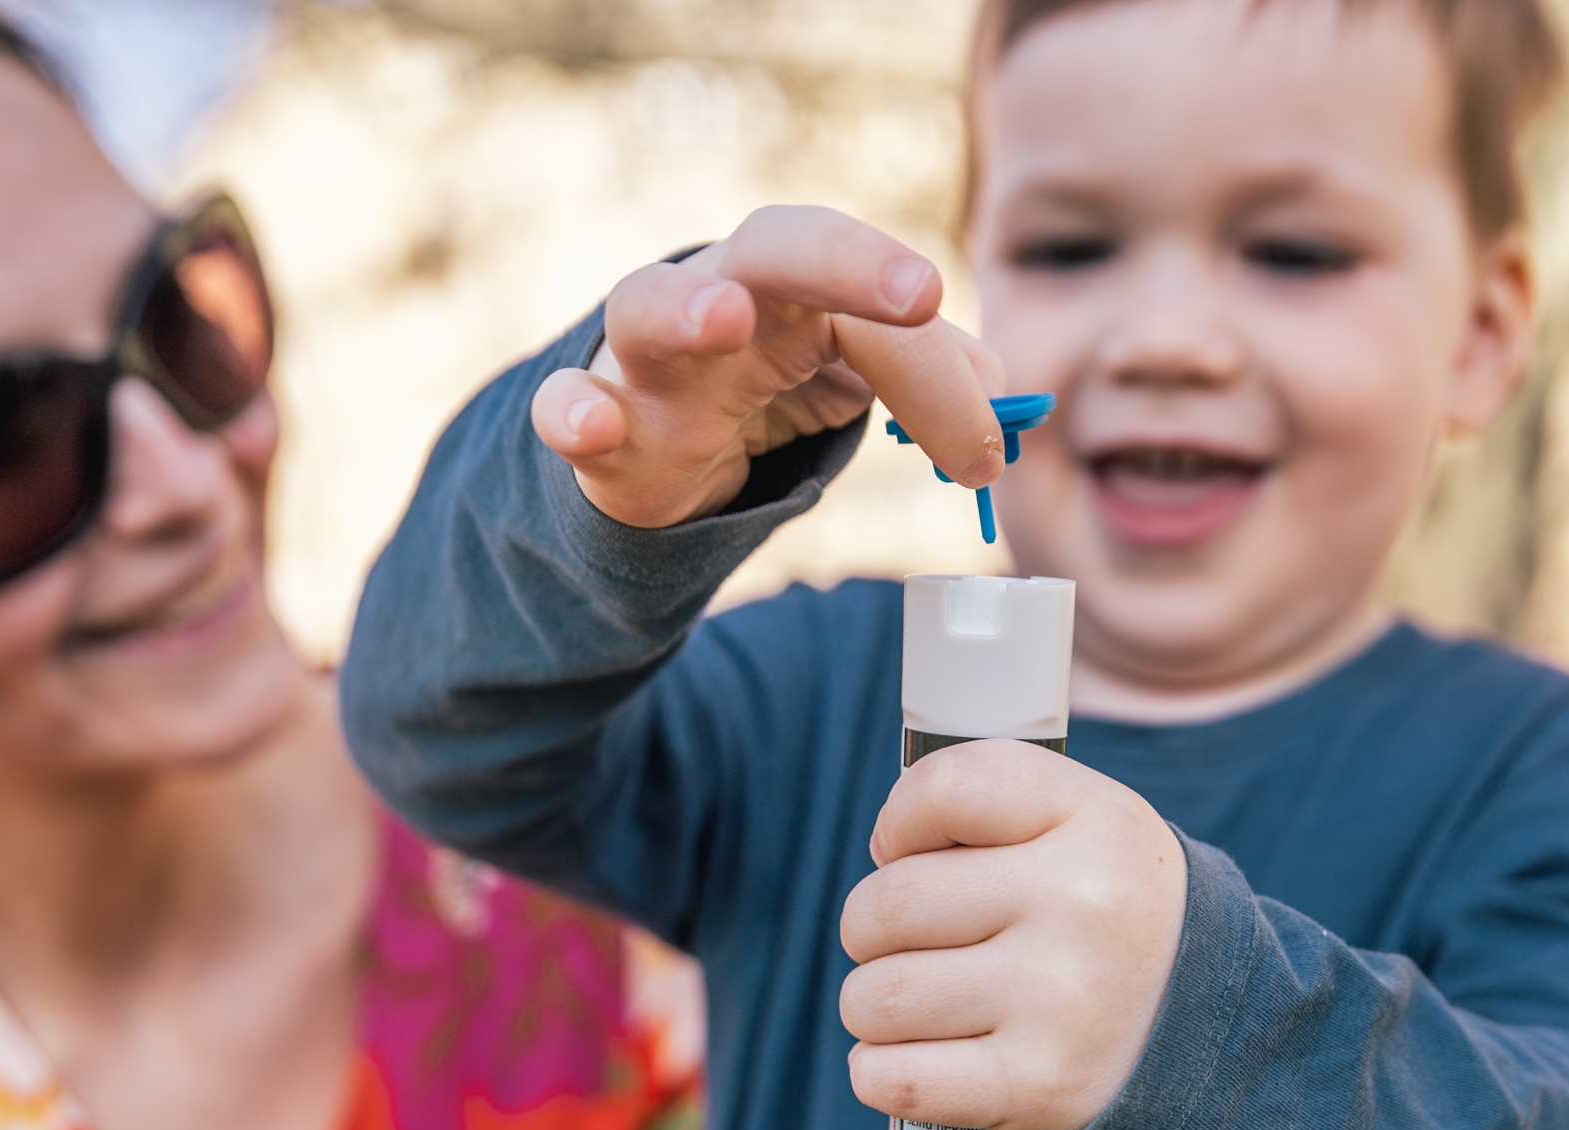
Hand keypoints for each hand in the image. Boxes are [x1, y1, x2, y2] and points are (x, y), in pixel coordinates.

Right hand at [531, 206, 1004, 528]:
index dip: (936, 362)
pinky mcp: (594, 421)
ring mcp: (643, 354)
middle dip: (847, 260)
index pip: (878, 299)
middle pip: (776, 246)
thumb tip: (1004, 394)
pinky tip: (593, 427)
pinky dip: (573, 412)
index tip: (988, 434)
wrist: (649, 444)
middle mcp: (718, 293)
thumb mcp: (848, 375)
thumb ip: (926, 377)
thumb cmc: (758, 386)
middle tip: (919, 295)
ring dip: (689, 308)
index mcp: (797, 281)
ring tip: (727, 321)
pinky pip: (563, 407)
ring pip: (648, 304)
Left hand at [840, 741, 1186, 1129]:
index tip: (905, 851)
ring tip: (919, 1006)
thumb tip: (885, 848)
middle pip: (889, 905)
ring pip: (876, 997)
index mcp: (1098, 824)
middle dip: (871, 929)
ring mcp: (1061, 1003)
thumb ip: (991, 805)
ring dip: (874, 1006)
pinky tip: (915, 1059)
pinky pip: (888, 1078)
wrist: (1204, 1043)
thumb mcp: (1086, 829)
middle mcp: (1084, 906)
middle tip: (906, 945)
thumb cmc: (1102, 922)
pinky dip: (879, 1074)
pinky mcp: (1035, 1088)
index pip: (947, 789)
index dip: (901, 821)